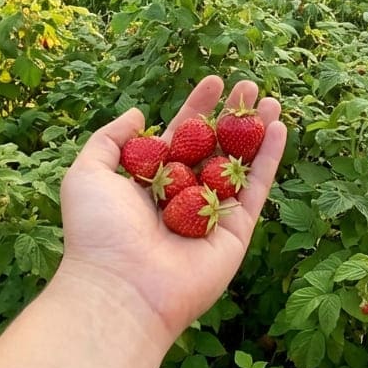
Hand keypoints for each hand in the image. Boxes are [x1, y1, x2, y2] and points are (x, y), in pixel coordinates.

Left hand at [54, 75, 286, 343]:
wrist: (121, 286)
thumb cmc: (98, 232)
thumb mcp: (88, 172)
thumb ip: (110, 139)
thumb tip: (137, 114)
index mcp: (151, 182)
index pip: (181, 136)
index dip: (197, 108)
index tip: (214, 81)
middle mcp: (184, 196)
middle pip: (215, 146)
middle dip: (232, 116)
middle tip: (249, 85)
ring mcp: (212, 214)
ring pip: (240, 165)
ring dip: (257, 132)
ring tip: (272, 101)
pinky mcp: (235, 231)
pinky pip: (255, 190)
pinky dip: (269, 160)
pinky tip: (279, 129)